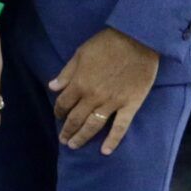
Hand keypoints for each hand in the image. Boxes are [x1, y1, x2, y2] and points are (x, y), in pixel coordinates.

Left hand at [49, 26, 159, 154]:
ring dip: (82, 137)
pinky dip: (112, 140)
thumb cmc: (107, 44)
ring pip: (93, 125)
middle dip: (67, 130)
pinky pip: (120, 126)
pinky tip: (105, 151)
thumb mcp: (80, 54)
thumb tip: (52, 87)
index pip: (63, 104)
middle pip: (75, 118)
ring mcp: (112, 102)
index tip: (58, 116)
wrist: (138, 40)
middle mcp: (93, 97)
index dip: (58, 112)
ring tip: (74, 145)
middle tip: (63, 140)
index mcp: (79, 84)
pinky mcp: (131, 104)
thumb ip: (66, 73)